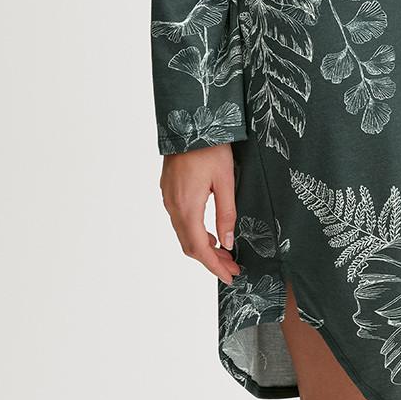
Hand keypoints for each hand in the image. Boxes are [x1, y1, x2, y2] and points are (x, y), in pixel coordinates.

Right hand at [161, 142, 243, 283]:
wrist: (188, 122)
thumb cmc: (209, 148)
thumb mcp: (225, 181)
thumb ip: (226, 214)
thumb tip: (227, 243)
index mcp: (187, 206)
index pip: (200, 248)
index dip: (214, 266)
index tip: (229, 277)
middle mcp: (173, 206)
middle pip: (189, 245)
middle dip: (211, 260)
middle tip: (232, 268)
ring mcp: (168, 199)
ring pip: (183, 234)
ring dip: (203, 247)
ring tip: (225, 254)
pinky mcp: (168, 191)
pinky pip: (180, 221)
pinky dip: (195, 233)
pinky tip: (210, 233)